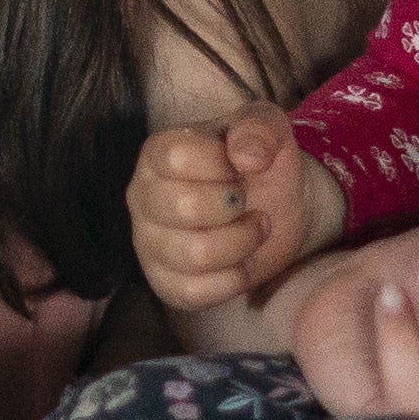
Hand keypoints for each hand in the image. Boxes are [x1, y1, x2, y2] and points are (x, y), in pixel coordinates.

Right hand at [129, 108, 338, 310]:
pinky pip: (195, 292)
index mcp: (158, 153)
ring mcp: (149, 244)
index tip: (239, 166)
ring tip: (256, 228)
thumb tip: (247, 156)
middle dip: (235, 207)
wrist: (275, 206)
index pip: (176, 157)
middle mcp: (143, 198)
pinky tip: (244, 262)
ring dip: (242, 243)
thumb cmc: (259, 162)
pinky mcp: (166, 284)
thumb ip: (258, 128)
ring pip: (194, 255)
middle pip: (184, 208)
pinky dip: (233, 279)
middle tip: (250, 202)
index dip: (220, 165)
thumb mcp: (267, 128)